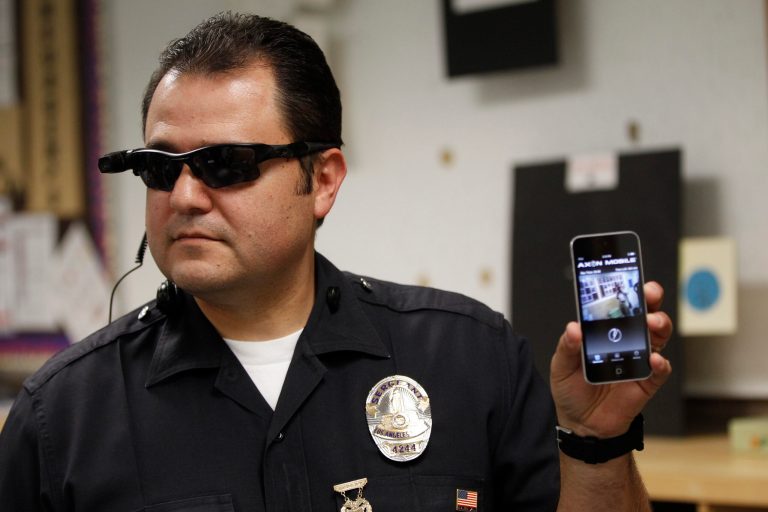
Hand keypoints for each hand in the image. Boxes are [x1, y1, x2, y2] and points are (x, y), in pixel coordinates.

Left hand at [550, 281, 672, 437]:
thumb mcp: (561, 366)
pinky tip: (655, 359)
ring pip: (657, 337)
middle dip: (650, 301)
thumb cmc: (571, 389)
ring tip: (652, 323)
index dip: (626, 289)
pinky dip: (660, 364)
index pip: (619, 305)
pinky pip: (659, 371)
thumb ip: (567, 347)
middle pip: (644, 315)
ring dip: (659, 326)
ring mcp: (638, 360)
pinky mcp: (646, 383)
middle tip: (649, 293)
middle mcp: (625, 341)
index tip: (629, 274)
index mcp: (604, 332)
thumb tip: (573, 328)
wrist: (581, 424)